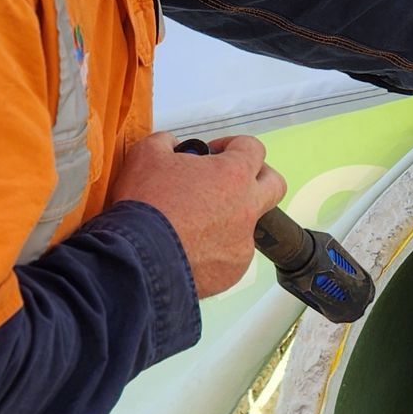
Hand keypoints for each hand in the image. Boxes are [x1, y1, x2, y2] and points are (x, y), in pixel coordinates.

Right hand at [110, 131, 285, 297]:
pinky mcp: (233, 271)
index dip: (233, 145)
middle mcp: (248, 208)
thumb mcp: (146, 154)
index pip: (253, 148)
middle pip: (274, 185)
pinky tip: (189, 248)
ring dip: (229, 217)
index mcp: (234, 175)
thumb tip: (173, 146)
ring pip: (248, 224)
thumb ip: (167, 142)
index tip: (214, 152)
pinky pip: (231, 255)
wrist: (138, 258)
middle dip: (257, 177)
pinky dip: (215, 249)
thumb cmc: (145, 204)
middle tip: (229, 181)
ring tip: (195, 222)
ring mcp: (243, 242)